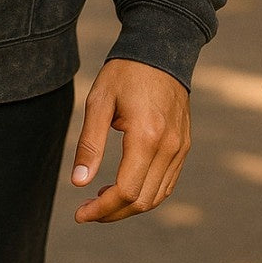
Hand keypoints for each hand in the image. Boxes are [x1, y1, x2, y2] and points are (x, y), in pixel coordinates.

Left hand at [71, 58, 189, 222]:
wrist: (159, 49)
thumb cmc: (125, 72)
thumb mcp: (99, 101)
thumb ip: (90, 143)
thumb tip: (78, 182)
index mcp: (147, 136)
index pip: (126, 190)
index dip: (102, 209)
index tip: (80, 214)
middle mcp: (169, 147)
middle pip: (143, 200)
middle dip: (113, 213)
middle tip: (87, 211)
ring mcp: (180, 148)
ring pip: (157, 196)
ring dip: (130, 206)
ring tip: (103, 199)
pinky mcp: (183, 145)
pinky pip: (167, 182)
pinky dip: (147, 194)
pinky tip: (126, 186)